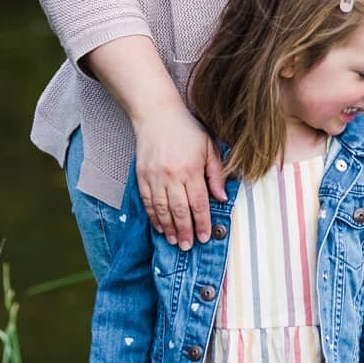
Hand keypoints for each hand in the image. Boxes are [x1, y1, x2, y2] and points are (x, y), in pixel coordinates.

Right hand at [134, 102, 225, 248]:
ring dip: (169, 229)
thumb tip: (221, 198)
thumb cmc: (187, 130)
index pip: (199, 202)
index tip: (205, 236)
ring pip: (162, 210)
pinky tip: (159, 227)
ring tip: (175, 241)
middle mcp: (172, 176)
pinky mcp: (142, 177)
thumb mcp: (209, 147)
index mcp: (191, 169)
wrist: (157, 115)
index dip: (202, 222)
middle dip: (185, 231)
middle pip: (179, 210)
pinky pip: (147, 202)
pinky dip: (153, 217)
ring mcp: (155, 177)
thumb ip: (216, 173)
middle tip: (189, 246)